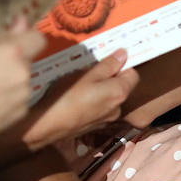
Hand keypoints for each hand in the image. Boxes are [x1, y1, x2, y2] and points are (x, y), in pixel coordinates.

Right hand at [0, 21, 43, 138]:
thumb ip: (7, 35)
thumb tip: (23, 21)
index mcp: (14, 52)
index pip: (38, 39)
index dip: (29, 39)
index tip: (19, 42)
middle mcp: (24, 73)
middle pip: (27, 61)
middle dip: (14, 63)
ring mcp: (24, 94)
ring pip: (23, 82)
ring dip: (12, 82)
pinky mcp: (21, 112)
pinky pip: (20, 100)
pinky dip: (9, 100)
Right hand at [20, 51, 137, 149]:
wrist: (47, 126)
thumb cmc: (67, 96)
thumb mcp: (87, 74)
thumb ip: (108, 65)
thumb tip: (123, 54)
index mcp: (119, 93)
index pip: (133, 74)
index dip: (122, 64)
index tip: (108, 58)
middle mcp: (117, 108)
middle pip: (120, 86)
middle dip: (108, 75)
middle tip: (89, 68)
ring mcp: (106, 119)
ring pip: (107, 96)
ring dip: (98, 87)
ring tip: (79, 81)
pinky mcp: (94, 125)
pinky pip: (98, 107)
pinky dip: (91, 99)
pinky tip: (75, 95)